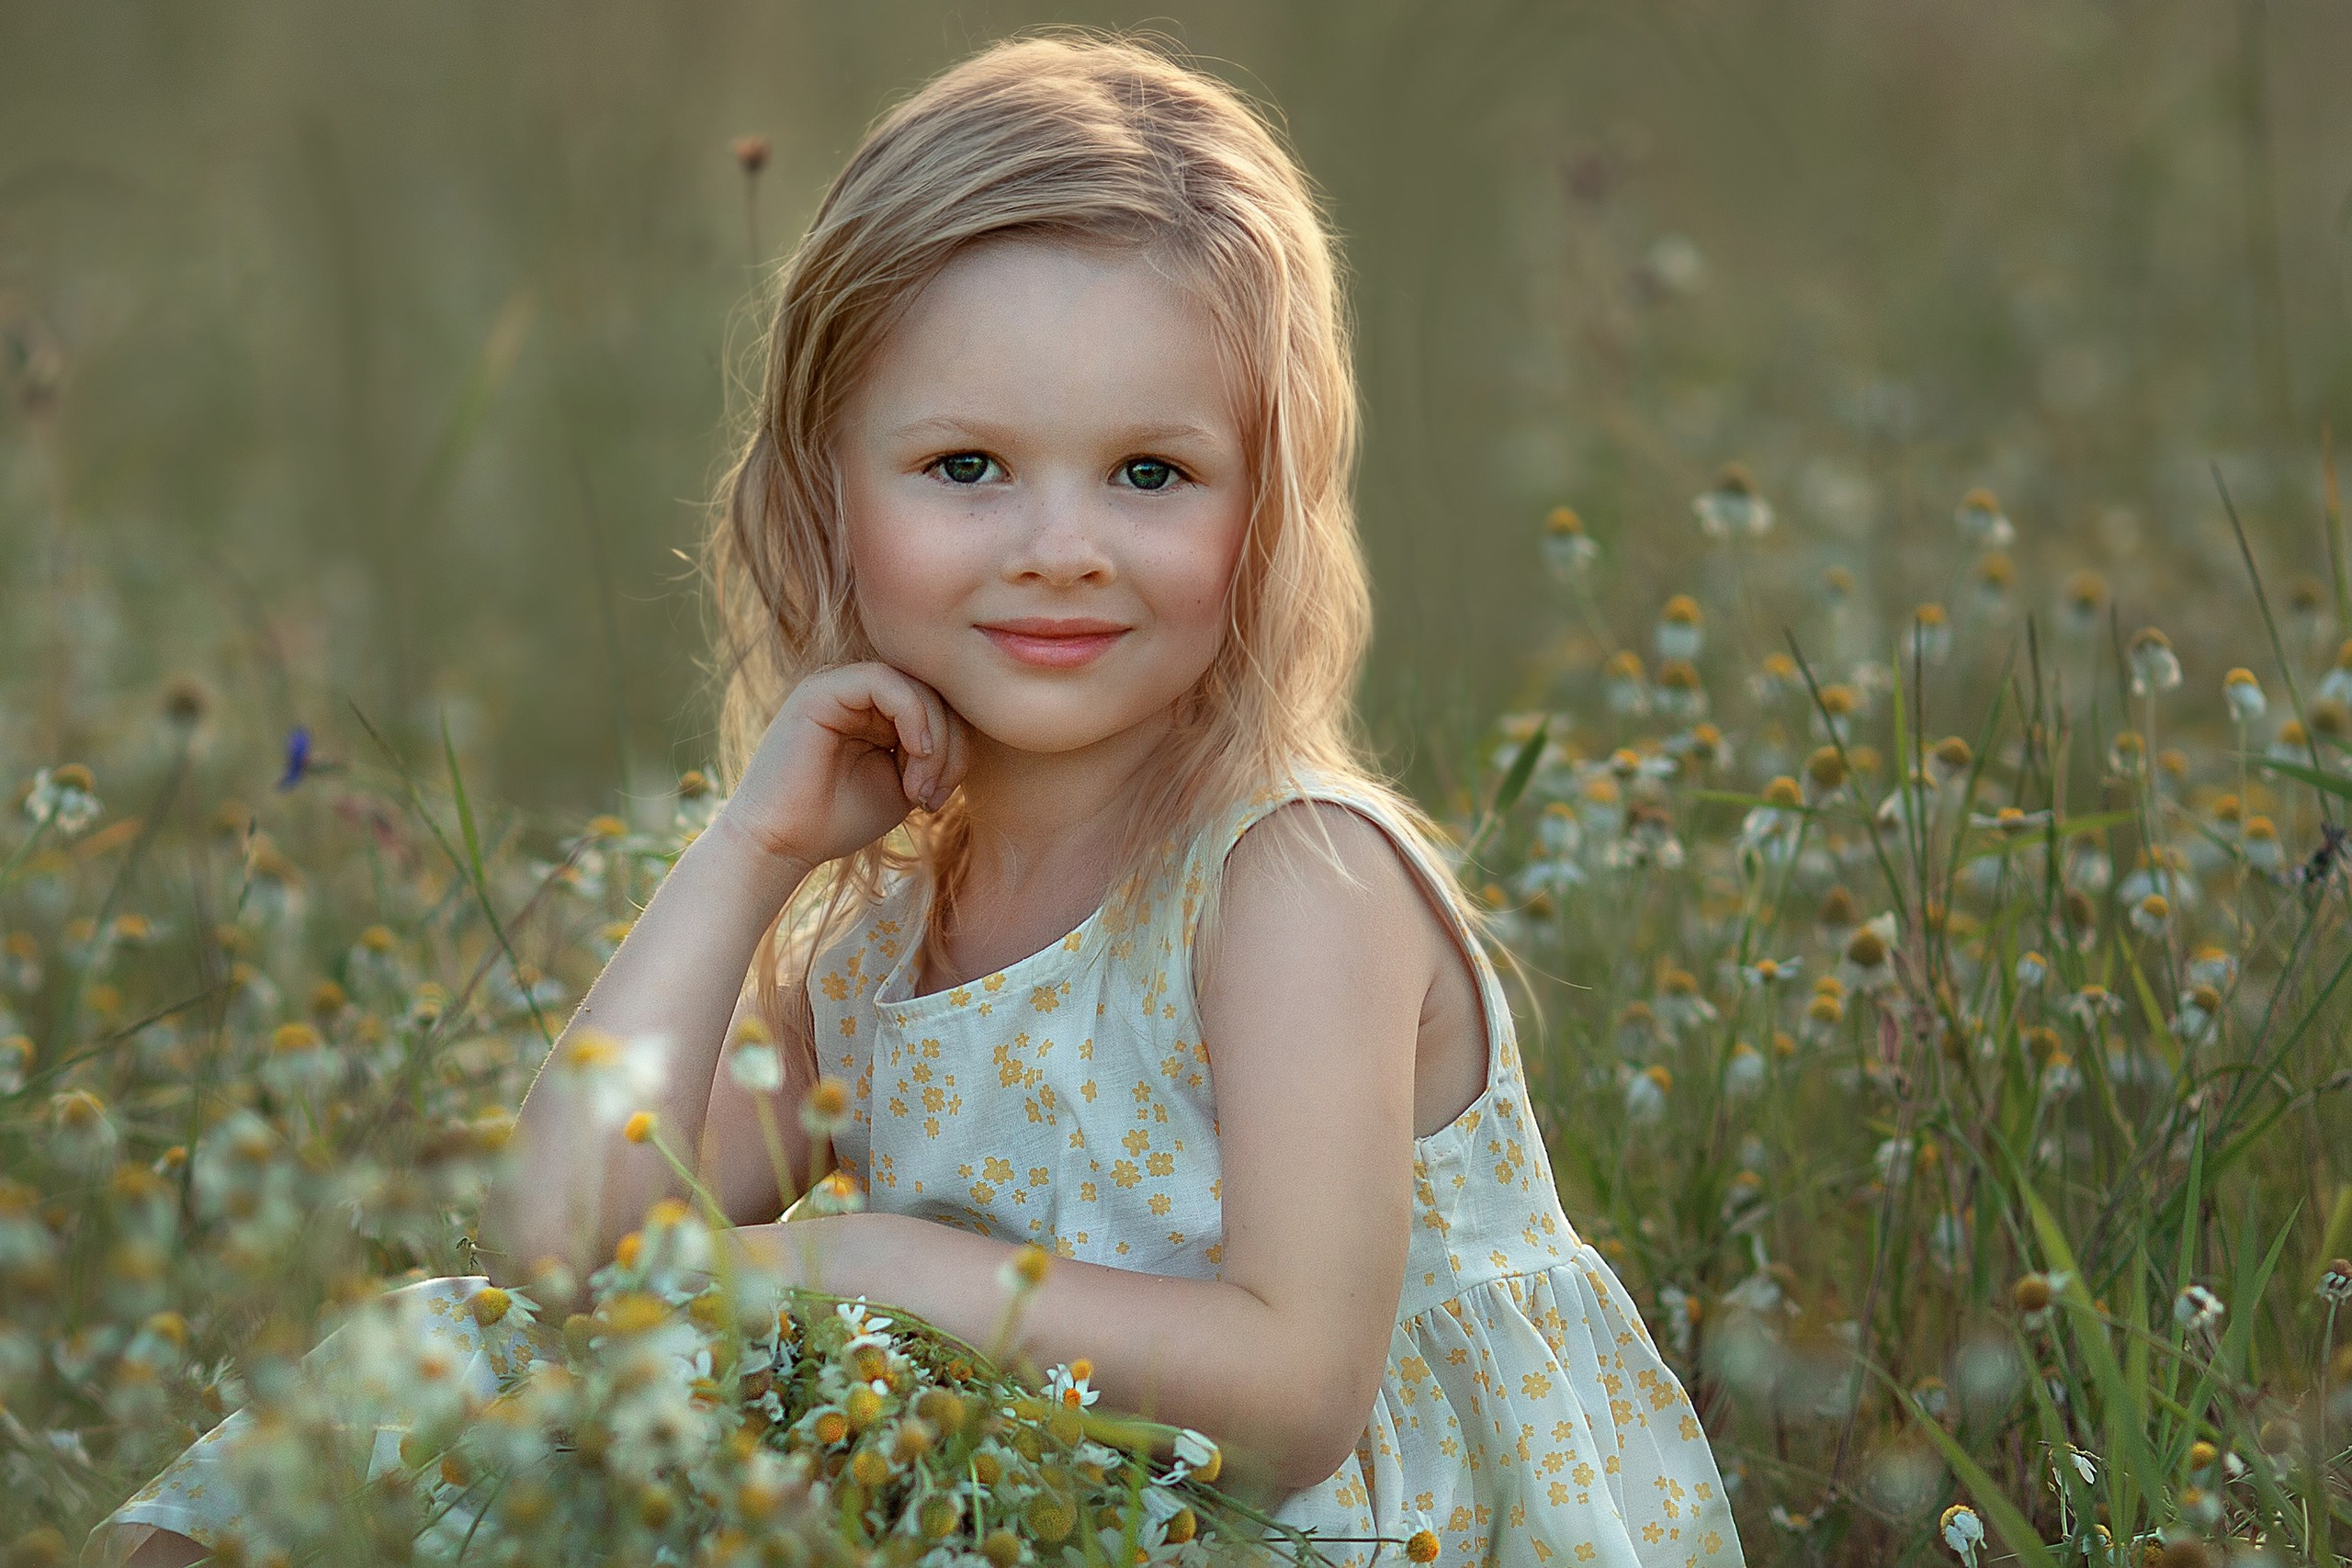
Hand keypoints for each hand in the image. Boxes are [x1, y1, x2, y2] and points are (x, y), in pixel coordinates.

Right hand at [714, 662, 972, 872]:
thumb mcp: (905, 783)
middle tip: (932, 797)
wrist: (782, 843)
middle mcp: (858, 692)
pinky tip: (914, 753)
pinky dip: (913, 715)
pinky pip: (886, 682)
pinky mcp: (823, 689)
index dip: (956, 749)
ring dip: (934, 740)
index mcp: (875, 711)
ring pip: (916, 687)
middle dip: (949, 748)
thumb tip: (973, 728)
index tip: (939, 800)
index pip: (939, 708)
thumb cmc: (839, 819)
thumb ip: (935, 753)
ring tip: (918, 789)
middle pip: (933, 695)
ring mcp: (839, 685)